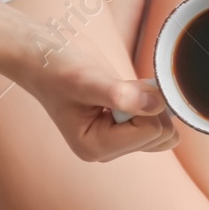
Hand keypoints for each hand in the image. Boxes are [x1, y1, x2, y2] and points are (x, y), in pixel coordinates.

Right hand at [16, 31, 178, 161]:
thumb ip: (121, 95)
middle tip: (120, 88)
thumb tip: (158, 106)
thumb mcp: (87, 80)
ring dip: (151, 104)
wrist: (45, 59)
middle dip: (149, 106)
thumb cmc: (57, 69)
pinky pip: (158, 123)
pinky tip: (128, 92)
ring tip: (122, 90)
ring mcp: (118, 141)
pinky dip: (151, 103)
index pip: (150, 131)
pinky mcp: (126, 128)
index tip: (118, 88)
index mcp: (95, 148)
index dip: (143, 104)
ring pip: (163, 131)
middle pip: (161, 135)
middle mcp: (107, 150)